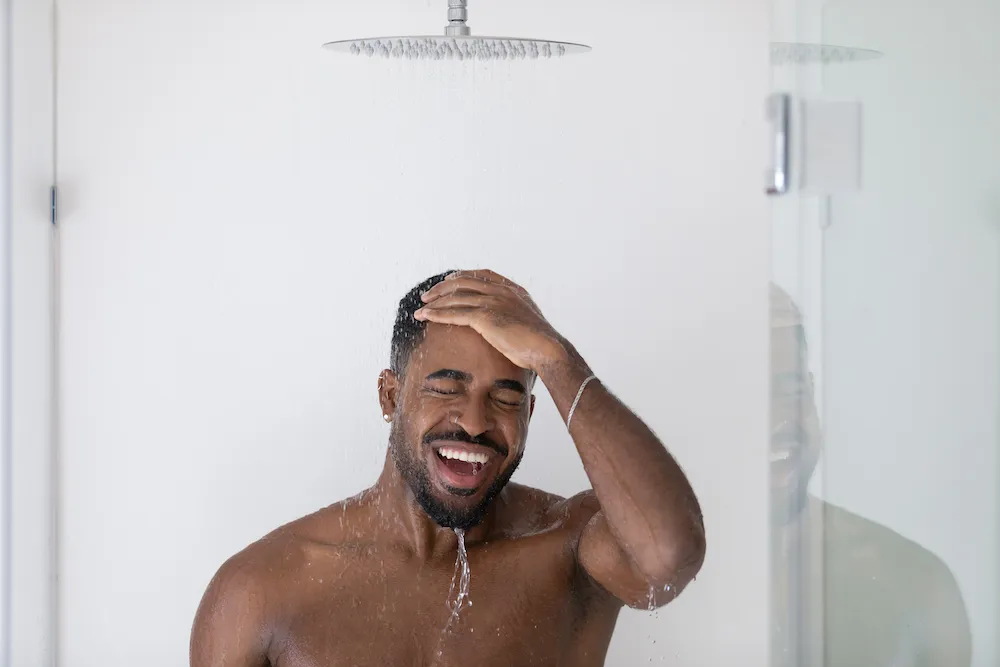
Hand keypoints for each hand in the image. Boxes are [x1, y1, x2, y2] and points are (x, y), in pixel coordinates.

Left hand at [415, 270, 565, 372]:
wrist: (547, 349)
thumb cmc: (540, 342)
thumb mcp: (527, 320)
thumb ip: (514, 314)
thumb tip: (507, 323)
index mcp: (512, 289)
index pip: (481, 275)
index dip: (461, 276)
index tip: (448, 281)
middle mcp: (501, 291)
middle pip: (463, 282)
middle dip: (442, 288)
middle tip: (427, 295)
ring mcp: (493, 302)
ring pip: (456, 297)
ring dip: (435, 303)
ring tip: (420, 309)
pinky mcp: (485, 317)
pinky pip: (455, 313)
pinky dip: (438, 314)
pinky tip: (426, 317)